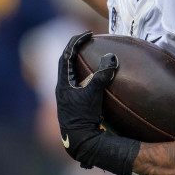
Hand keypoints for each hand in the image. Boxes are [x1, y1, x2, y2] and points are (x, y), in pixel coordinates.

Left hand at [55, 31, 137, 174]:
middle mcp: (61, 88)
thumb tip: (112, 57)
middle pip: (65, 61)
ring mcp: (66, 96)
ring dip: (77, 61)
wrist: (79, 140)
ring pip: (69, 72)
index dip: (76, 41)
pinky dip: (83, 73)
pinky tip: (93, 77)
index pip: (66, 55)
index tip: (88, 34)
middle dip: (75, 48)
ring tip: (89, 54)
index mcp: (63, 82)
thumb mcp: (93, 94)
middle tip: (87, 40)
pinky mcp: (72, 104)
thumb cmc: (83, 117)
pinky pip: (75, 82)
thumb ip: (102, 75)